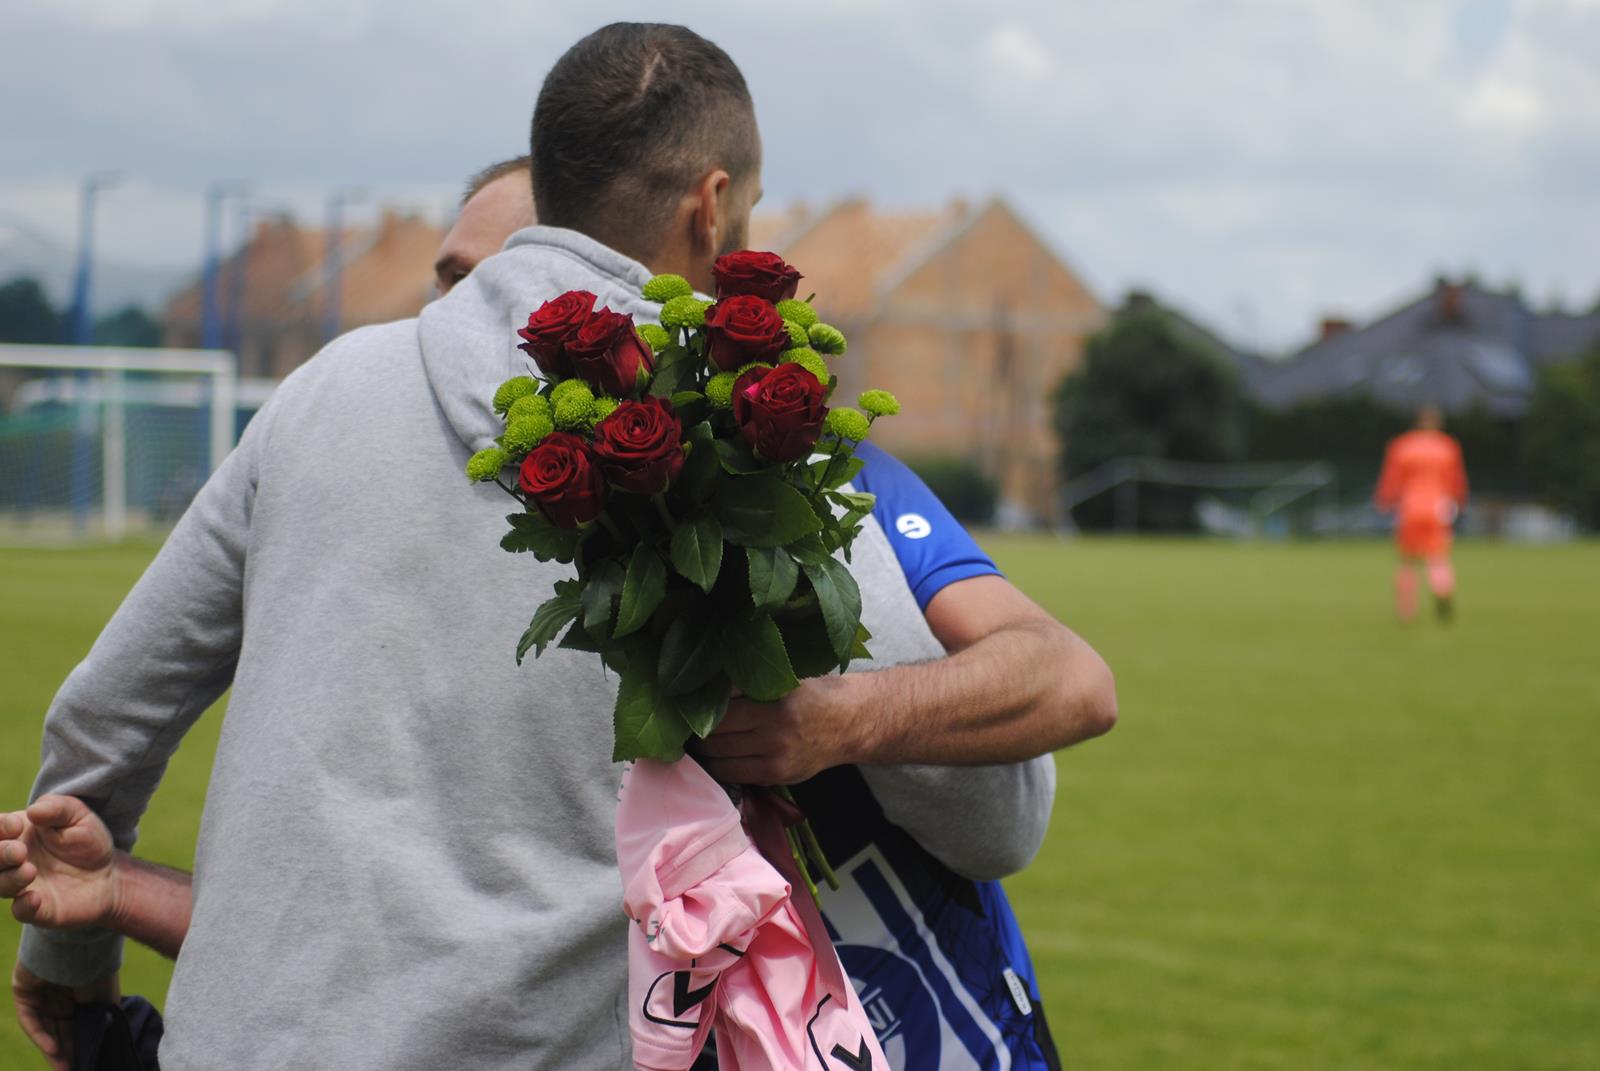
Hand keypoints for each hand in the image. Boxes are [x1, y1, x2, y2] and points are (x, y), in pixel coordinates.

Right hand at [0, 796, 116, 929]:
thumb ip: (57, 809)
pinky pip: (21, 911)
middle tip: (20, 851)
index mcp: (15, 834)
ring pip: (0, 885)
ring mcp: (22, 886)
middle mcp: (11, 862)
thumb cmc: (87, 841)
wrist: (110, 874)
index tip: (18, 826)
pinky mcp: (38, 909)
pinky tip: (34, 898)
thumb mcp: (78, 816)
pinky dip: (23, 906)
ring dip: (10, 879)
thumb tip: (33, 810)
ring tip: (30, 871)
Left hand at [11, 961, 118, 1070]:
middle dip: (68, 1053)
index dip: (81, 1047)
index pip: (77, 1026)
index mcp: (80, 995)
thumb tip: (97, 1045)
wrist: (81, 940)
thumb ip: (98, 1022)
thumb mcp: (105, 1000)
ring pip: (45, 1029)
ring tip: (65, 1068)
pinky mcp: (24, 992)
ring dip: (54, 1050)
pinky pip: (31, 1020)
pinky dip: (42, 1036)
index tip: (86, 1065)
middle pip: (60, 1031)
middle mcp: (59, 995)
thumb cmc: (99, 968)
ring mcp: (41, 994)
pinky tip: (54, 1050)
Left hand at [695, 676, 864, 784]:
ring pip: (718, 757)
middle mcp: (775, 731)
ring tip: (698, 738)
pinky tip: (715, 755)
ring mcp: (776, 757)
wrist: (850, 724)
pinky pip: (732, 774)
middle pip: (715, 734)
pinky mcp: (776, 775)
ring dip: (704, 749)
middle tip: (687, 722)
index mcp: (776, 702)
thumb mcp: (785, 680)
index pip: (720, 708)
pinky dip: (718, 765)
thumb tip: (705, 687)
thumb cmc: (813, 694)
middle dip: (697, 730)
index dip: (700, 706)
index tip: (689, 702)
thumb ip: (749, 684)